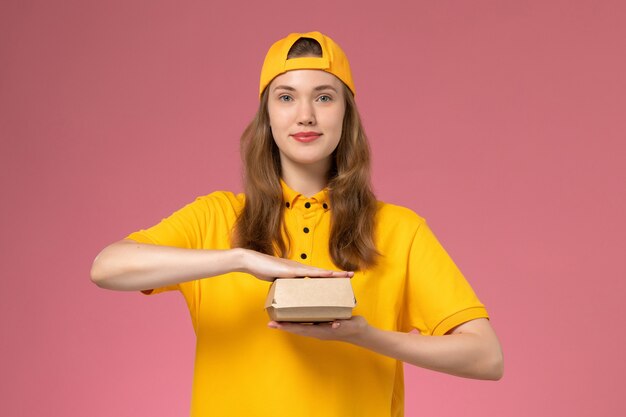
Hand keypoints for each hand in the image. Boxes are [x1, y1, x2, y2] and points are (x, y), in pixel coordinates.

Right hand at [239, 248, 353, 281]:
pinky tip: (329, 274)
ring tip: (345, 276)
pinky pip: (308, 273)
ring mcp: (296, 268)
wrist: (250, 261)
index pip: (317, 275)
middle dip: (337, 274)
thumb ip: (284, 286)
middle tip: (351, 275)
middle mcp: (299, 268)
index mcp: (297, 271)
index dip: (329, 276)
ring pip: (318, 272)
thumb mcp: (276, 281)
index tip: (340, 278)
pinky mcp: (290, 271)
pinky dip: (319, 274)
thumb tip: (287, 295)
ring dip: (332, 274)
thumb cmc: (261, 270)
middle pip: (322, 272)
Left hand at [267, 315, 368, 342]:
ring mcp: (319, 327)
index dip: (288, 327)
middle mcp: (317, 330)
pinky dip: (299, 318)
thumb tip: (334, 325)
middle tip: (270, 322)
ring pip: (301, 325)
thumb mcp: (349, 325)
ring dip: (289, 322)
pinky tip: (294, 312)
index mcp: (321, 331)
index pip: (301, 329)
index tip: (276, 325)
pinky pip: (307, 321)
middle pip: (297, 328)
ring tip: (277, 318)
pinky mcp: (322, 323)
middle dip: (283, 326)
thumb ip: (341, 325)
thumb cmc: (355, 328)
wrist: (361, 332)